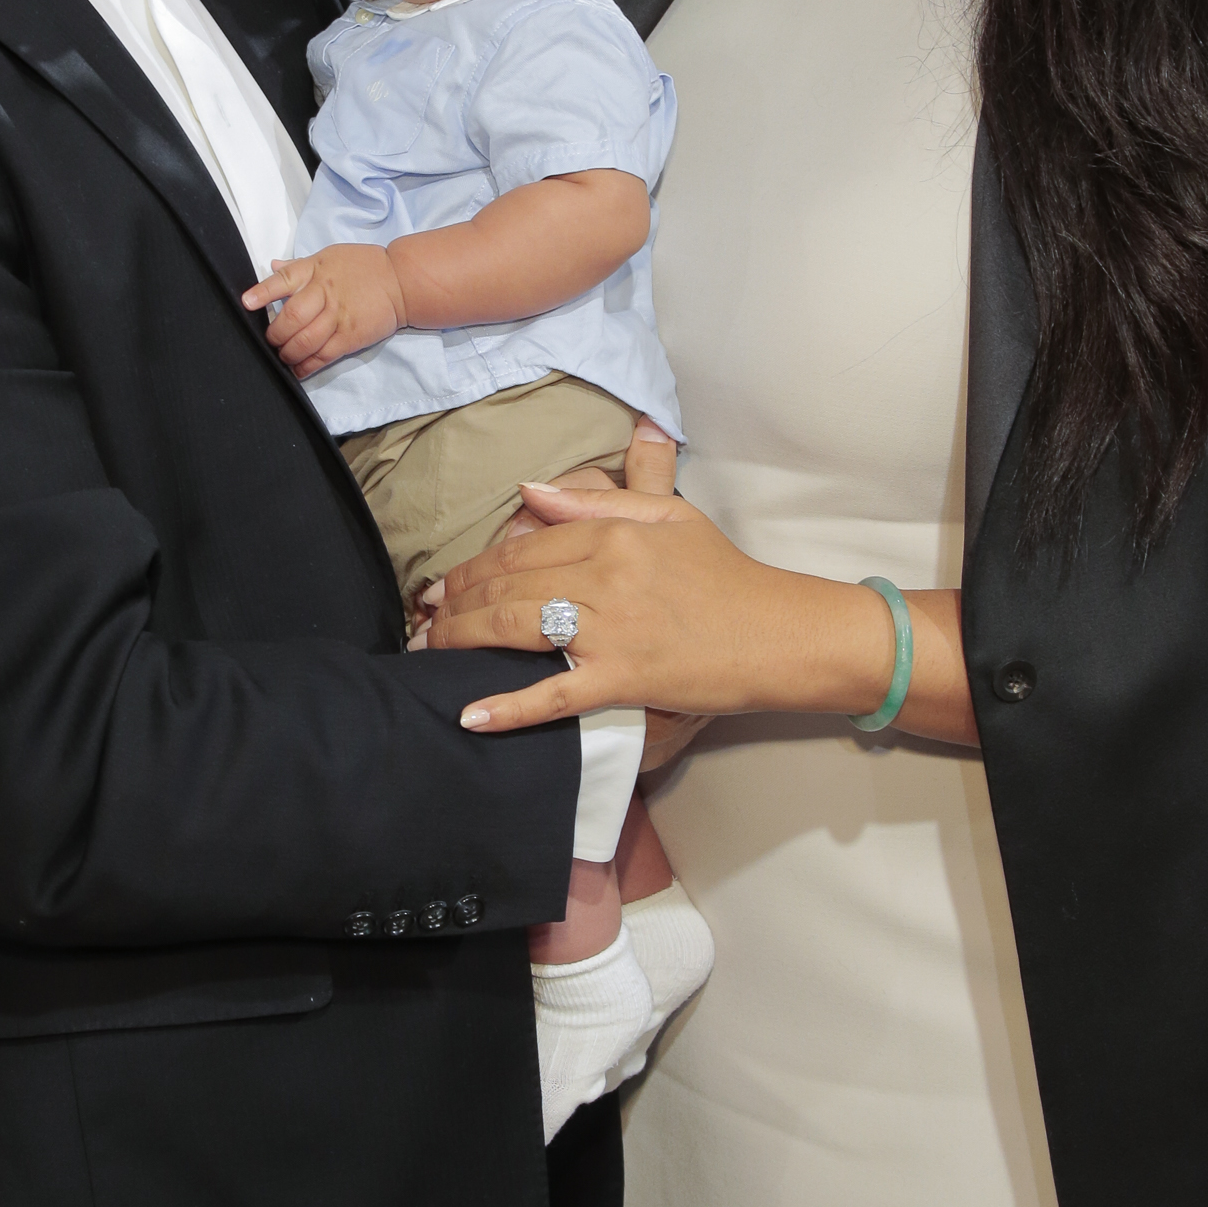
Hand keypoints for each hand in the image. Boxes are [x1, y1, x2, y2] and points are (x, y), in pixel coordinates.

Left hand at [242, 247, 406, 376]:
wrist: (401, 282)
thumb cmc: (363, 267)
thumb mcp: (330, 257)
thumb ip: (299, 266)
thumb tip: (272, 265)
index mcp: (316, 269)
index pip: (284, 280)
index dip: (263, 293)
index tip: (247, 303)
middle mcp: (324, 292)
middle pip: (292, 317)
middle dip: (275, 333)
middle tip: (271, 341)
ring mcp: (338, 317)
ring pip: (305, 340)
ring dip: (288, 353)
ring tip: (283, 356)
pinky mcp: (350, 337)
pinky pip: (323, 356)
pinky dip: (306, 366)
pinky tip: (297, 369)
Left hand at [421, 413, 979, 745]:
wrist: (782, 634)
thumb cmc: (727, 577)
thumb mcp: (670, 518)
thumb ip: (598, 502)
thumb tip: (530, 490)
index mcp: (615, 535)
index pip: (523, 545)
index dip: (474, 566)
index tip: (445, 583)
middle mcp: (607, 577)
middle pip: (508, 585)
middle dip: (455, 603)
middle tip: (425, 619)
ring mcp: (613, 630)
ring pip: (516, 628)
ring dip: (463, 640)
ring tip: (431, 651)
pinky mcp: (624, 680)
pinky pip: (553, 695)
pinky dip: (508, 708)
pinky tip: (469, 715)